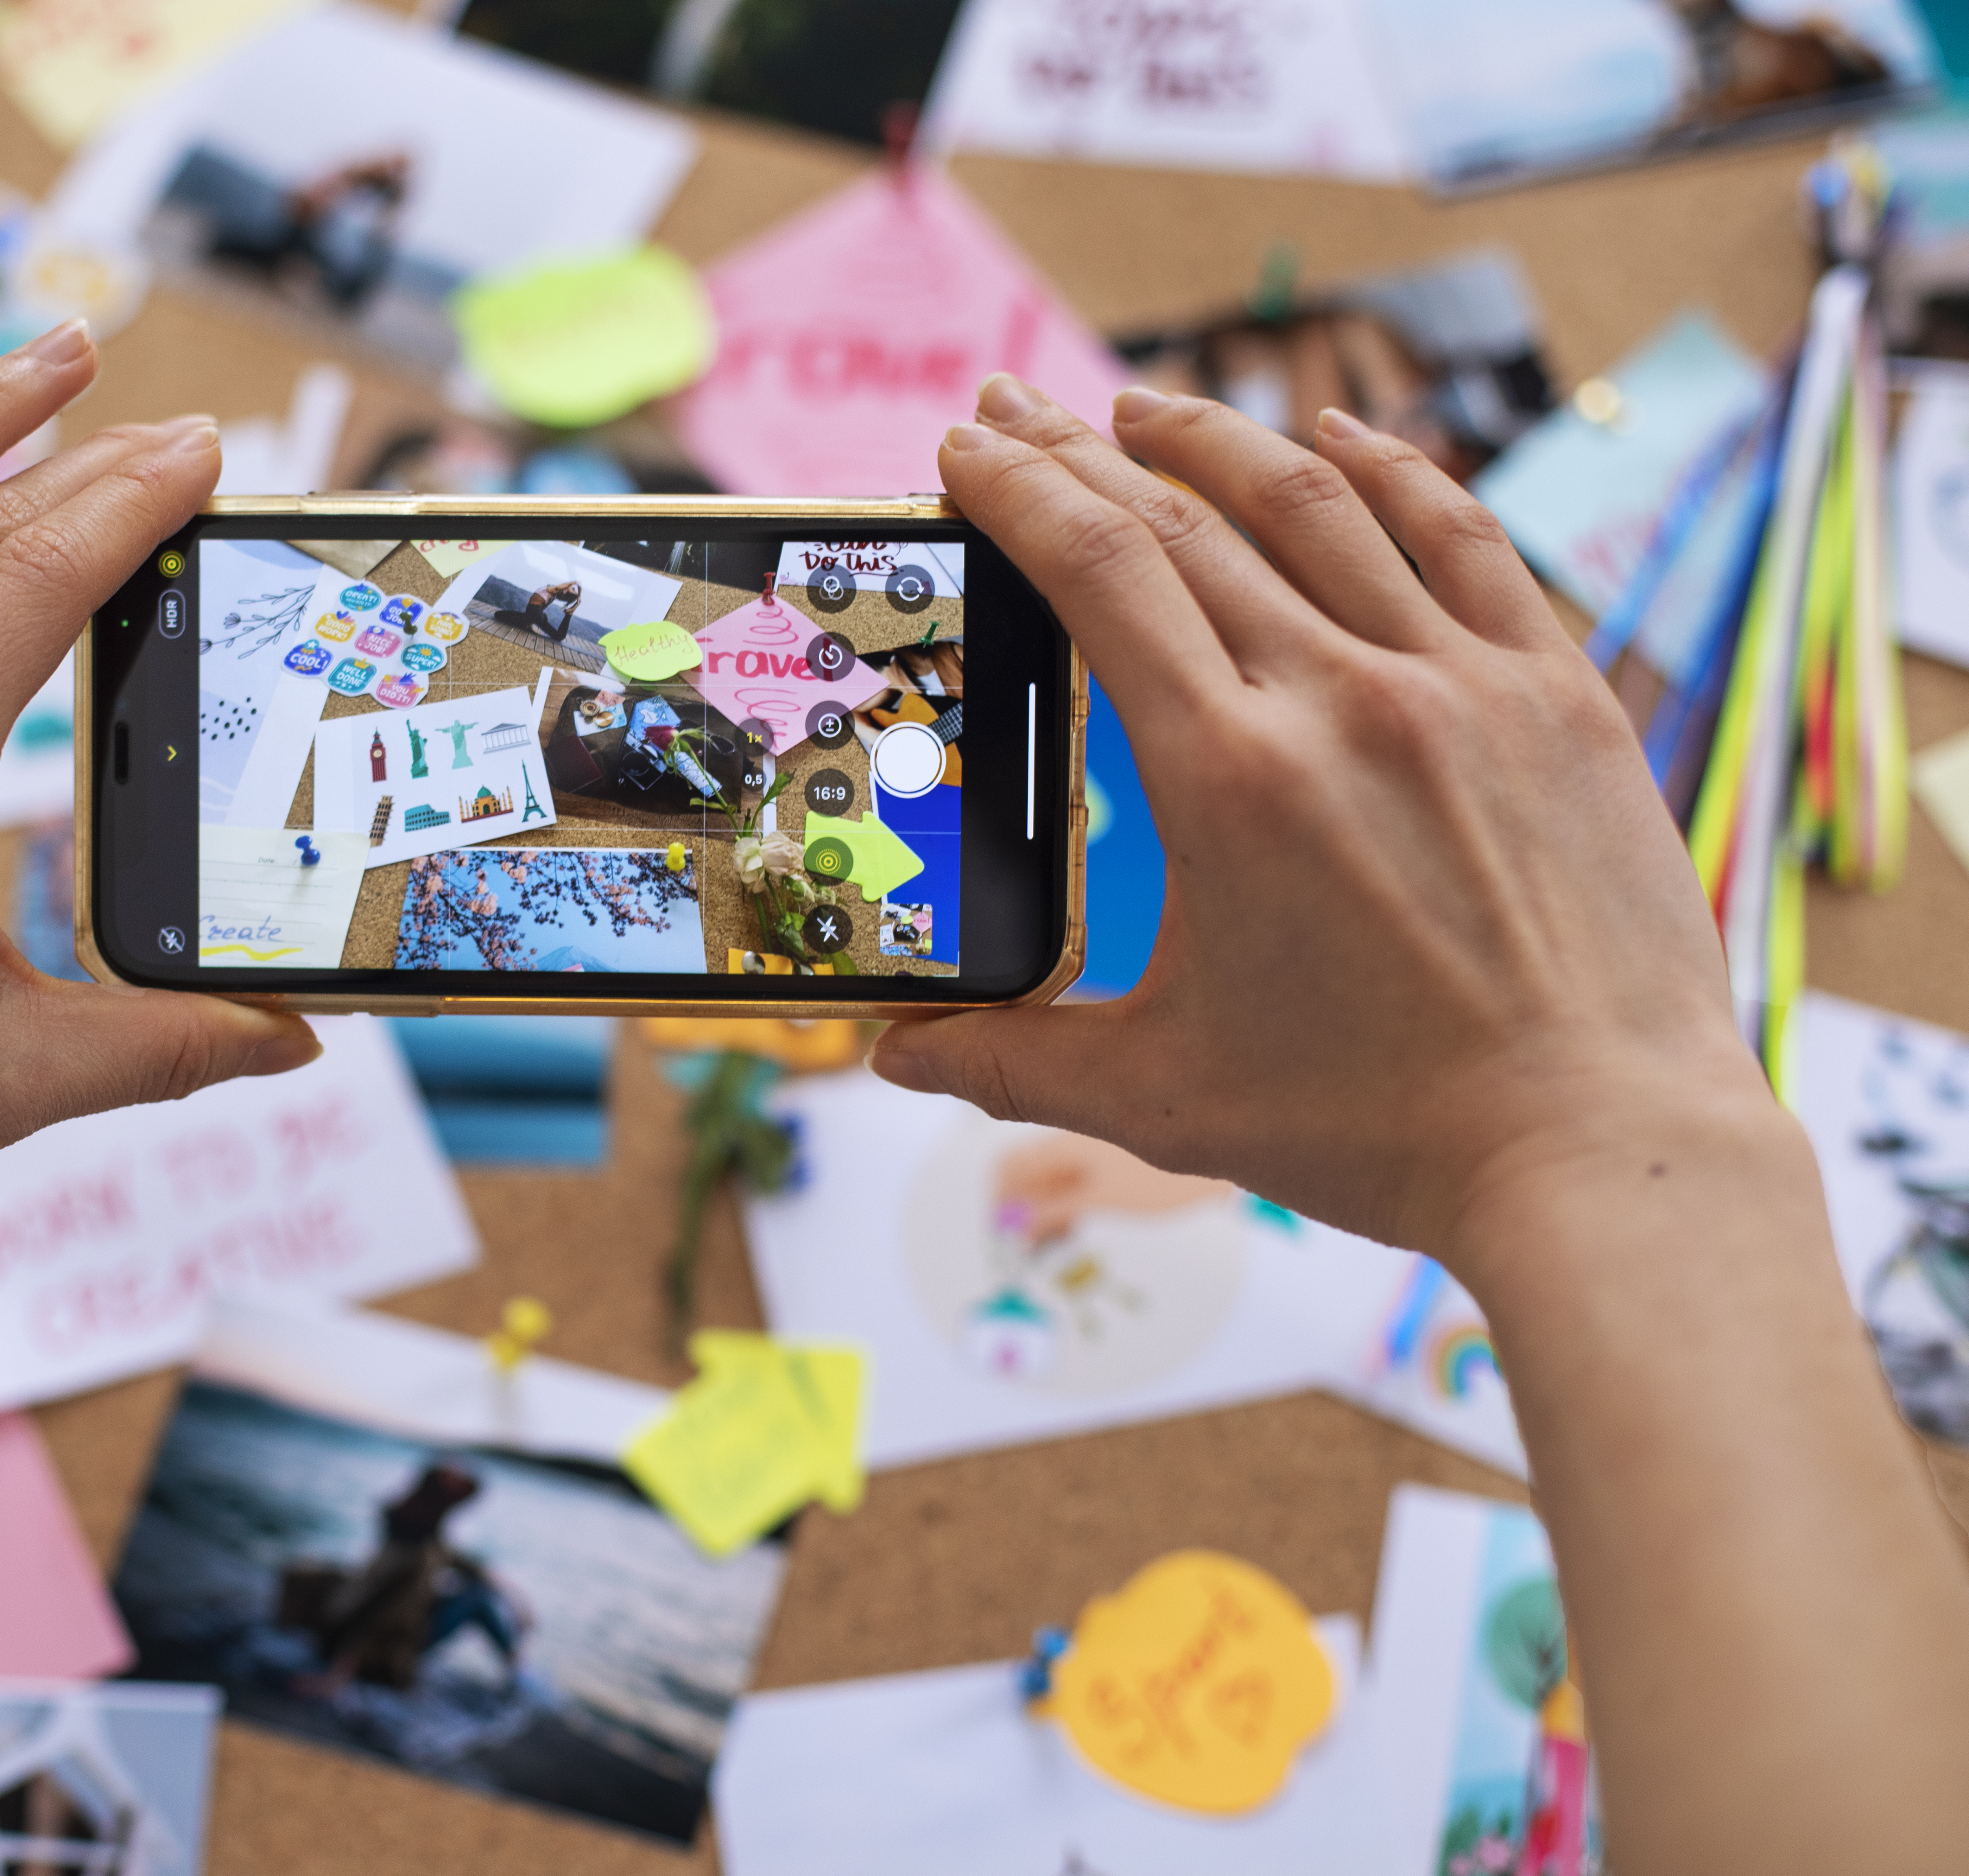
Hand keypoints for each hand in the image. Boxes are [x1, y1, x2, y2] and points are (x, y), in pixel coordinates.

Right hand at [872, 378, 1762, 1259]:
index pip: (1098, 571)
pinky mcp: (1557, 698)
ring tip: (1147, 407)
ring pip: (1320, 501)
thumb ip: (1014, 1061)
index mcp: (1231, 777)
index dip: (1020, 490)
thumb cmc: (1382, 1128)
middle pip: (1185, 520)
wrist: (1597, 1150)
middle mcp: (1344, 700)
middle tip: (1015, 409)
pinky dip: (1392, 468)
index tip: (967, 447)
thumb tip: (893, 1053)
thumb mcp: (1168, 1097)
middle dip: (1079, 450)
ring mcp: (1464, 685)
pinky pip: (1464, 539)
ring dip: (1217, 437)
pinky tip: (1338, 435)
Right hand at [993, 1133, 1230, 1246]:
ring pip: (1050, 1184)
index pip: (1008, 1167)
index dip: (998, 1201)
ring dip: (1042, 1214)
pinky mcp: (1112, 1169)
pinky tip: (1070, 1233)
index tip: (1003, 1237)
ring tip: (1047, 1247)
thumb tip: (1010, 1227)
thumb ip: (1053, 1210)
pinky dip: (1065, 1210)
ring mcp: (1092, 1155)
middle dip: (1019, 1212)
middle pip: (1026, 1176)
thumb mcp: (1101, 1197)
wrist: (1222, 1158)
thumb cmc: (1162, 1176)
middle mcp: (1072, 1143)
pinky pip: (1074, 1187)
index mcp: (1061, 1141)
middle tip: (1024, 1251)